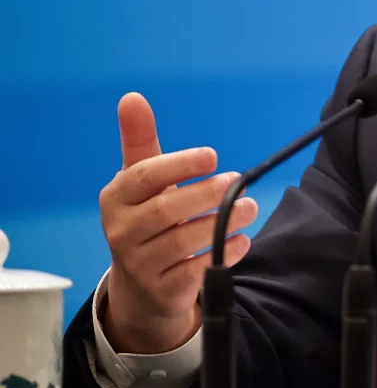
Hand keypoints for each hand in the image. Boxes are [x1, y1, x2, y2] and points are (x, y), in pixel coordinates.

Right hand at [99, 93, 257, 353]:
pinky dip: (222, 255)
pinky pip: (195, 271)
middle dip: (206, 194)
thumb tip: (132, 97)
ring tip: (250, 208)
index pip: (143, 177)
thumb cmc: (147, 220)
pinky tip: (241, 241)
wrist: (142, 287)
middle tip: (238, 181)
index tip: (212, 155)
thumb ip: (140, 141)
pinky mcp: (162, 290)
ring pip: (182, 242)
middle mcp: (121, 231)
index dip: (179, 165)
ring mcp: (140, 264)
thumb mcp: (141, 181)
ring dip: (221, 223)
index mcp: (115, 198)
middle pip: (165, 210)